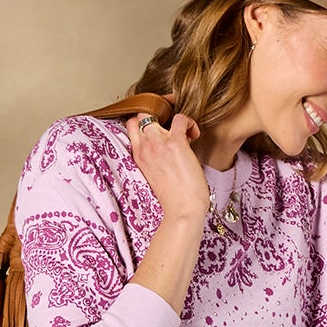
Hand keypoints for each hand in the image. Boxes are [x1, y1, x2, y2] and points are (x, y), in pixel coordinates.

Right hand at [127, 95, 210, 221]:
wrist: (182, 212)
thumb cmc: (173, 200)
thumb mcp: (154, 177)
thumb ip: (154, 160)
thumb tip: (167, 150)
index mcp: (139, 157)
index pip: (132, 127)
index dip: (144, 122)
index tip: (159, 129)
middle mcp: (145, 148)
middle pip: (140, 117)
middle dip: (156, 116)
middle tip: (171, 127)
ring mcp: (159, 144)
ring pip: (155, 114)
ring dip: (171, 119)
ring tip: (184, 134)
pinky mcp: (176, 144)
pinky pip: (180, 119)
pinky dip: (189, 122)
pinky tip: (194, 135)